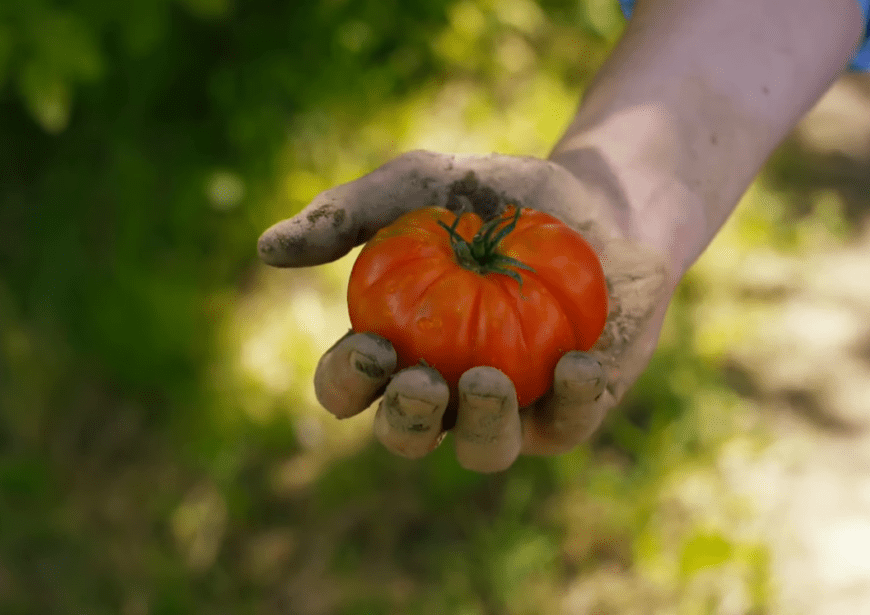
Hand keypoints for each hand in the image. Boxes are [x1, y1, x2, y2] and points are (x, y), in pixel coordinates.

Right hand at [258, 150, 672, 471]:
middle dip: (406, 422)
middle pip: (410, 437)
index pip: (350, 387)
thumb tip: (268, 248)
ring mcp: (513, 407)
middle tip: (420, 381)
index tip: (370, 346)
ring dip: (482, 426)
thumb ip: (350, 211)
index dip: (347, 382)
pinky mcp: (574, 407)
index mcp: (398, 350)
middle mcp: (448, 390)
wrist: (601, 202)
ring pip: (486, 451)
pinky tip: (577, 363)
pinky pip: (567, 425)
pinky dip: (571, 402)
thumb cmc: (500, 198)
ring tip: (488, 380)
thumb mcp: (424, 184)